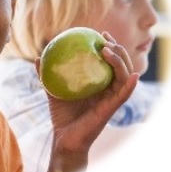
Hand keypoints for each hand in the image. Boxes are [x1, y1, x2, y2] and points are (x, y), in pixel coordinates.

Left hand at [40, 31, 138, 171]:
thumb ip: (47, 75)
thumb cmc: (61, 114)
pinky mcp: (111, 109)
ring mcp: (111, 99)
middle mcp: (108, 89)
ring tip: (108, 50)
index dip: (109, 46)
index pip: (108, 61)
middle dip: (118, 48)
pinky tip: (133, 75)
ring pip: (124, 76)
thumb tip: (38, 57)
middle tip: (105, 38)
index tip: (100, 34)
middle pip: (120, 65)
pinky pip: (124, 95)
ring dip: (120, 61)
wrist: (63, 137)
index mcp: (98, 83)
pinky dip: (130, 84)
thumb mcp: (53, 90)